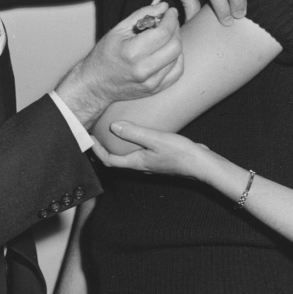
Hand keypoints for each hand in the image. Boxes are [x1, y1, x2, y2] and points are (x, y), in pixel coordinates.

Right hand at [55, 3, 183, 128]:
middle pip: (175, 46)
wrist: (96, 84)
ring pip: (178, 58)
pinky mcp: (156, 89)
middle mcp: (143, 70)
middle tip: (169, 22)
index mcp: (132, 53)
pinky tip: (167, 52)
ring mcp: (151, 83)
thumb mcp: (118, 30)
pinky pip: (177, 71)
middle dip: (175, 29)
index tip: (171, 12)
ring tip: (164, 37)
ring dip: (175, 42)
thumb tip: (164, 6)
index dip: (171, 19)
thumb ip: (142, 15)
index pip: (163, 33)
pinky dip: (177, 58)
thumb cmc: (104, 55)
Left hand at [90, 121, 211, 178]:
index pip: (109, 160)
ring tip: (116, 131)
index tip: (90, 138)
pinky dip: (133, 144)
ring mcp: (151, 163)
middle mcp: (142, 165)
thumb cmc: (181, 153)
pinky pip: (141, 152)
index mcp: (137, 163)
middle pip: (117, 160)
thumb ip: (135, 133)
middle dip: (106, 148)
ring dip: (119, 146)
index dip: (97, 150)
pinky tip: (140, 133)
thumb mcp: (155, 139)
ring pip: (129, 156)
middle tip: (100, 134)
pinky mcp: (160, 158)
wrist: (202, 164)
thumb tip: (114, 127)